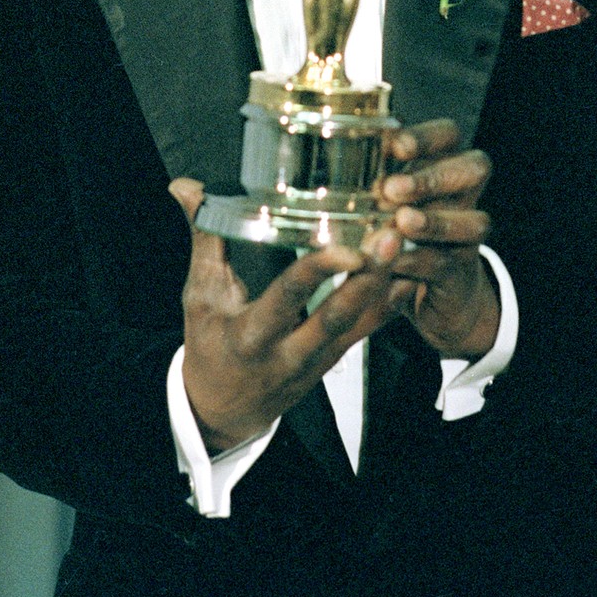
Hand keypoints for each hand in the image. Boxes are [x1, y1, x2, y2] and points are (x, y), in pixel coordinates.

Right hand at [169, 178, 397, 452]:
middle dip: (367, 279)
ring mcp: (317, 362)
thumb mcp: (200, 294)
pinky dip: (389, 302)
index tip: (346, 247)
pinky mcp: (335, 361)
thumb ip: (204, 237)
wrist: (225, 410)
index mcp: (252, 334)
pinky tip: (411, 271)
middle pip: (337, 318)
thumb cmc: (210, 346)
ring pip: (359, 324)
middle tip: (390, 238)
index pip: (288, 299)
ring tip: (404, 243)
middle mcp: (289, 353)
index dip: (318, 273)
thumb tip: (185, 186)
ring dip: (384, 285)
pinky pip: (367, 332)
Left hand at [372, 120, 498, 359]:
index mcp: (441, 163)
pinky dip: (420, 262)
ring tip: (402, 223)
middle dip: (433, 177)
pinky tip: (394, 263)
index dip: (426, 137)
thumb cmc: (392, 226)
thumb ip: (368, 174)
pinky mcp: (460, 272)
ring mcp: (467, 234)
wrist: (427, 289)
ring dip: (435, 221)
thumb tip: (328, 151)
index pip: (448, 135)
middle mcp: (462, 194)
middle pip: (475, 169)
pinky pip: (448, 264)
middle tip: (392, 189)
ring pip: (474, 221)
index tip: (394, 147)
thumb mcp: (380, 195)